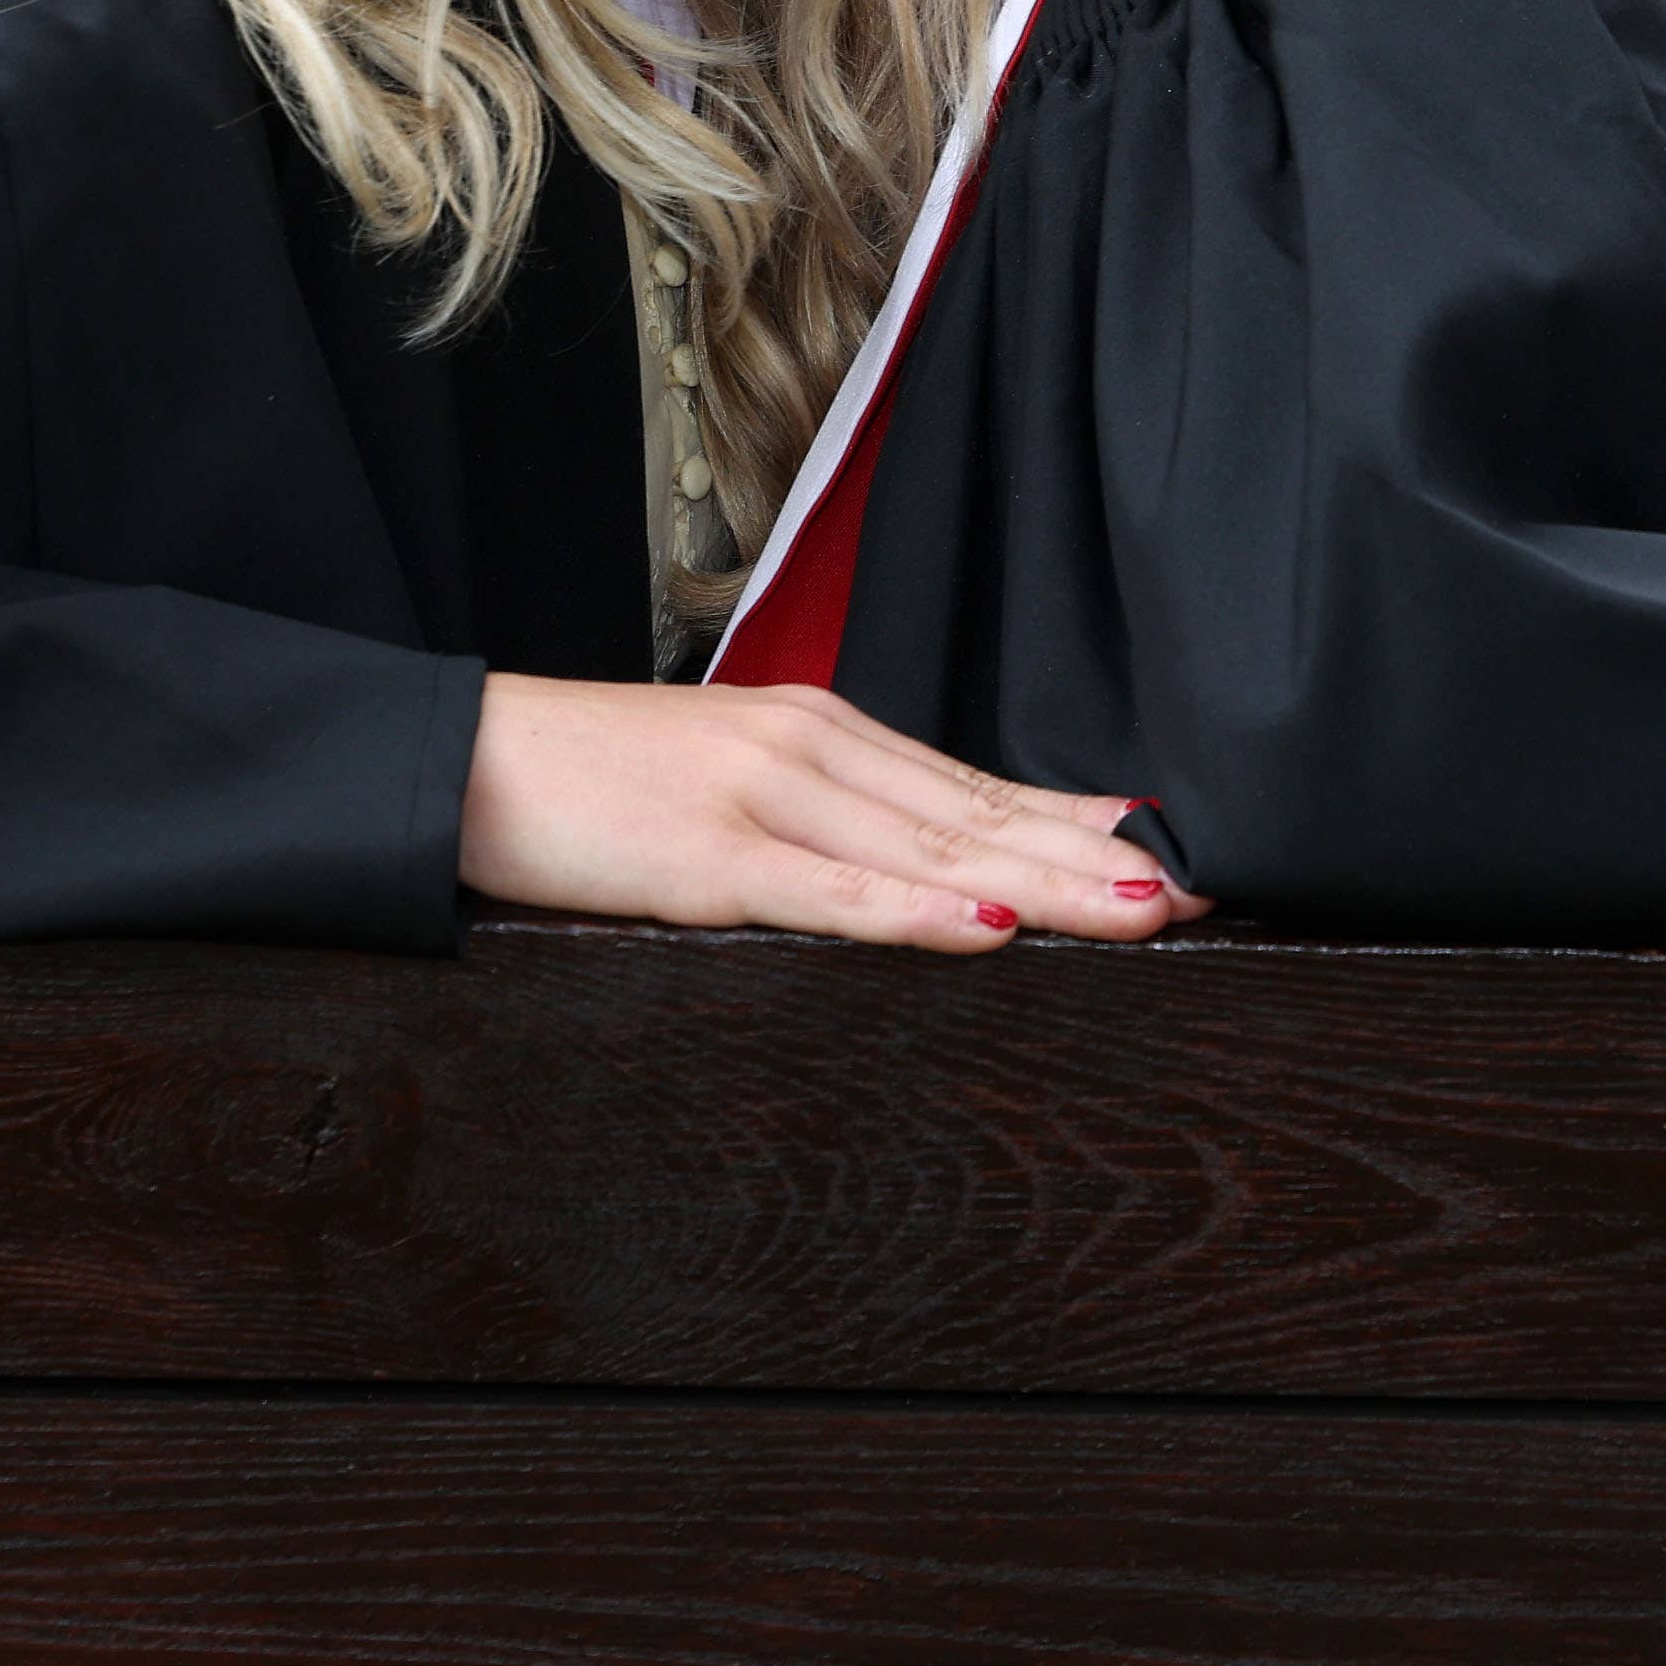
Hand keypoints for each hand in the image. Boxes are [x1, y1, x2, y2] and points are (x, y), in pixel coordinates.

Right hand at [461, 673, 1213, 945]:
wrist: (463, 759)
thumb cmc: (593, 786)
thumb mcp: (727, 787)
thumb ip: (828, 820)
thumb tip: (935, 866)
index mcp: (822, 737)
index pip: (978, 789)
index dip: (1080, 825)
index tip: (1171, 852)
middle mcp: (812, 754)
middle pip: (979, 819)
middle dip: (1095, 862)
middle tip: (1201, 892)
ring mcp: (763, 800)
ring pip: (931, 853)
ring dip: (1044, 886)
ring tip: (1138, 913)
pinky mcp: (707, 857)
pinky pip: (829, 893)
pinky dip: (915, 912)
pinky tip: (986, 927)